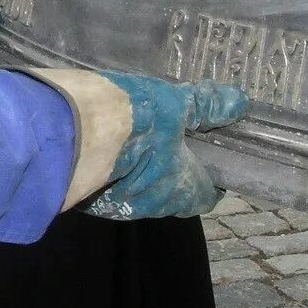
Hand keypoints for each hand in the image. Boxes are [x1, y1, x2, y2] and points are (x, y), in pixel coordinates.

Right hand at [84, 72, 247, 219]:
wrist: (68, 130)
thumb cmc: (132, 119)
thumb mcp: (174, 104)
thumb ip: (205, 105)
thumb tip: (238, 103)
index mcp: (179, 188)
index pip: (206, 196)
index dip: (213, 179)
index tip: (214, 158)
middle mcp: (151, 204)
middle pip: (172, 193)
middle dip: (175, 170)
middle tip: (174, 139)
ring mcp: (117, 203)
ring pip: (140, 189)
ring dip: (143, 168)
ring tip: (141, 136)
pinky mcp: (88, 195)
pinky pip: (111, 183)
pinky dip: (116, 166)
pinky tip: (111, 143)